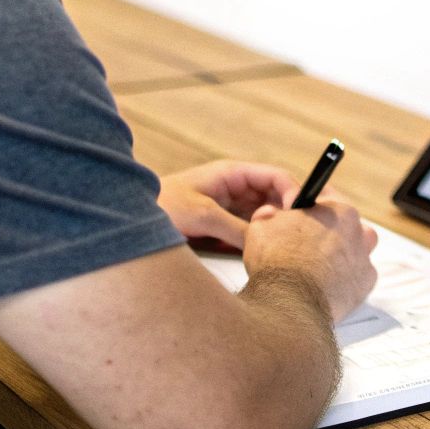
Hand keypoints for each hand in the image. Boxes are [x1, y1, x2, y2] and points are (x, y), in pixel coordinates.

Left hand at [157, 159, 299, 249]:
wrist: (129, 224)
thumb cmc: (163, 206)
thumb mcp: (202, 216)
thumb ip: (236, 228)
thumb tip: (266, 241)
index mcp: (233, 174)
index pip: (276, 177)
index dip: (294, 192)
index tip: (300, 215)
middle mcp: (236, 189)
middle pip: (275, 199)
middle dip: (285, 215)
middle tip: (290, 236)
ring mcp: (230, 208)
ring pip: (264, 218)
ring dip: (271, 231)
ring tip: (276, 248)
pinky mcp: (223, 227)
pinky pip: (249, 233)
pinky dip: (257, 242)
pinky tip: (258, 254)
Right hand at [245, 202, 378, 321]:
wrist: (290, 302)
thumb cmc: (277, 261)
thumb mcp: (262, 227)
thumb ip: (269, 216)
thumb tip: (269, 213)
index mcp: (337, 209)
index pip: (327, 198)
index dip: (311, 207)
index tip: (303, 215)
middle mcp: (358, 230)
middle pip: (345, 224)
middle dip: (328, 231)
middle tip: (308, 244)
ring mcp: (364, 257)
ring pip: (356, 249)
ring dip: (342, 253)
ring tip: (319, 265)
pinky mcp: (366, 283)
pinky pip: (356, 276)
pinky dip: (344, 279)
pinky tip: (326, 284)